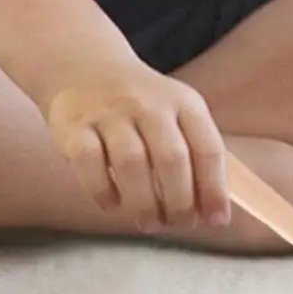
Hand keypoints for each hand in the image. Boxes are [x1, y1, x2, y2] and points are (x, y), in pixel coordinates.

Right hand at [45, 63, 228, 230]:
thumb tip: (213, 208)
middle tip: (179, 224)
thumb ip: (194, 153)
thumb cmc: (142, 106)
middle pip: (171, 158)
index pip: (207, 148)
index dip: (214, 188)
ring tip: (150, 222)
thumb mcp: (176, 113)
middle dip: (179, 201)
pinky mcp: (75, 125)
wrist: (87, 69)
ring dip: (144, 202)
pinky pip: (89, 162)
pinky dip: (102, 190)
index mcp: (184, 103)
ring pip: (132, 163)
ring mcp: (110, 113)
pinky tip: (112, 203)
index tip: (217, 219)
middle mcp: (149, 104)